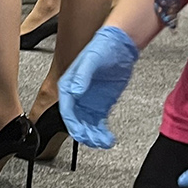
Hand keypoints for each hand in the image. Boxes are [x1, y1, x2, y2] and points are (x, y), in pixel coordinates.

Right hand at [58, 25, 139, 147]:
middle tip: (93, 141)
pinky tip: (107, 138)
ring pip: (87, 125)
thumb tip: (74, 91)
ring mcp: (89, 102)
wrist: (120, 46)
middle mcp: (77, 96)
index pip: (66, 109)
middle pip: (76, 121)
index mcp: (69, 85)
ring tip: (103, 142)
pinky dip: (102, 133)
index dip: (72, 123)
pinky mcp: (101, 105)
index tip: (79, 132)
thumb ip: (81, 76)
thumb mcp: (91, 59)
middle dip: (83, 133)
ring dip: (93, 136)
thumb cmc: (102, 48)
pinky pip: (99, 124)